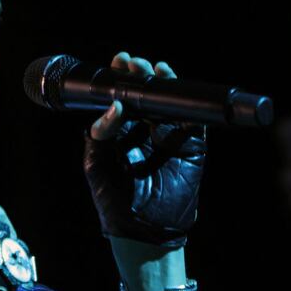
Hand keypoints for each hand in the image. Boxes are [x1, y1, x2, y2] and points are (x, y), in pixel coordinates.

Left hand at [83, 52, 206, 247]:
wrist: (141, 229)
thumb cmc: (113, 199)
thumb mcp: (96, 163)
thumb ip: (102, 132)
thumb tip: (115, 105)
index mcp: (121, 131)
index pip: (122, 96)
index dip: (122, 77)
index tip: (120, 60)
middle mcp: (145, 129)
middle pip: (146, 92)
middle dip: (142, 73)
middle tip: (135, 63)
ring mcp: (169, 137)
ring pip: (170, 102)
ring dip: (164, 82)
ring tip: (155, 69)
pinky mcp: (191, 148)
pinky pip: (193, 122)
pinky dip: (189, 104)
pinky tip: (177, 89)